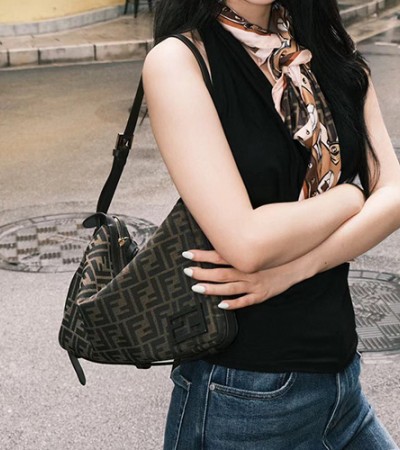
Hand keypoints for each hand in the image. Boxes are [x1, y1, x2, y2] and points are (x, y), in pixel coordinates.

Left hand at [182, 249, 303, 309]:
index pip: (219, 255)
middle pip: (220, 272)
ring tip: (196, 288)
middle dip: (201, 272)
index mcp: (245, 257)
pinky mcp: (261, 294)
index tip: (187, 254)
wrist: (299, 262)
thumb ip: (242, 243)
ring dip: (212, 289)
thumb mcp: (259, 244)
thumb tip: (224, 236)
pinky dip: (232, 304)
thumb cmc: (276, 251)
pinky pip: (245, 301)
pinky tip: (220, 305)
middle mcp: (247, 270)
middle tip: (186, 271)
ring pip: (229, 288)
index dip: (202, 255)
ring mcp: (254, 284)